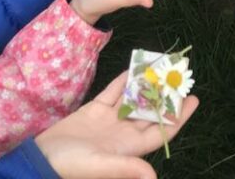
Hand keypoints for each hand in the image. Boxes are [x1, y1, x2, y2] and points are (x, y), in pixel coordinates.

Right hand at [35, 72, 198, 178]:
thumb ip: (127, 167)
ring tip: (160, 67)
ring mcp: (108, 121)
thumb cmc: (70, 166)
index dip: (178, 117)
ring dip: (145, 86)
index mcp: (129, 147)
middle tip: (179, 76)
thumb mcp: (100, 166)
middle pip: (150, 112)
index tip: (194, 99)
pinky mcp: (93, 111)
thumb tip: (154, 177)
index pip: (161, 130)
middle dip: (165, 96)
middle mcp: (123, 133)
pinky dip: (123, 81)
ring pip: (133, 99)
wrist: (40, 160)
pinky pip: (113, 93)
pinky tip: (134, 69)